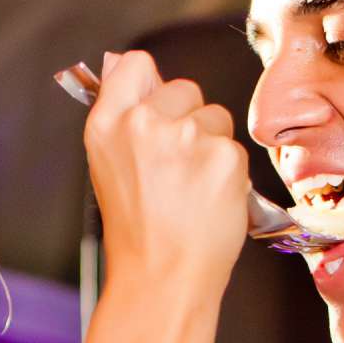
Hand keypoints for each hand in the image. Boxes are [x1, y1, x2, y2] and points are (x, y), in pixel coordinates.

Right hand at [84, 49, 248, 295]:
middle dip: (189, 119)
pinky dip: (230, 172)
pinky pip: (236, 147)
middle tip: (178, 168)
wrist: (162, 278)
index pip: (135, 64)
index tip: (158, 106)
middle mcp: (143, 123)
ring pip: (216, 117)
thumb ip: (127, 120)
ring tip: (193, 188)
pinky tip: (211, 199)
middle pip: (184, 89)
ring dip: (212, 145)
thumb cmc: (139, 231)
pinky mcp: (224, 154)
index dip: (152, 84)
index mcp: (107, 124)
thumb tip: (148, 76)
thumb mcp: (111, 168)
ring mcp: (186, 136)